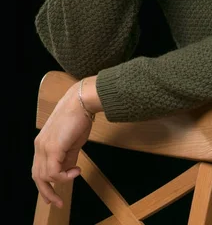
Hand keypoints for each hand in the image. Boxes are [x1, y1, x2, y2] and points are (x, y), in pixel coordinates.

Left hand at [32, 82, 91, 208]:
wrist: (81, 102)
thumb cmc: (79, 118)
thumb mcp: (72, 142)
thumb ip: (67, 157)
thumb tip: (68, 171)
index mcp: (42, 144)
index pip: (38, 169)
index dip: (44, 184)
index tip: (53, 196)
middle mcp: (39, 146)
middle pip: (37, 176)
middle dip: (47, 192)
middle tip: (58, 202)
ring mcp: (44, 147)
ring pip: (45, 176)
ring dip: (60, 182)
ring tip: (76, 174)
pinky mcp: (52, 148)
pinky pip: (54, 172)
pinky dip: (65, 176)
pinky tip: (77, 171)